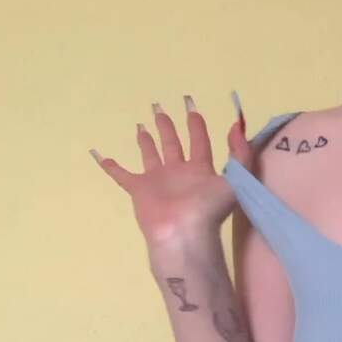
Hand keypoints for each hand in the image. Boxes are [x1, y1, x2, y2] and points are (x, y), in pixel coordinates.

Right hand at [90, 94, 255, 265]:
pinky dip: (111, 167)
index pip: (199, 141)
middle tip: (159, 108)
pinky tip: (101, 155)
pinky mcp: (139, 190)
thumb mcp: (236, 178)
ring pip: (150, 155)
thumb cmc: (210, 208)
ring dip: (146, 140)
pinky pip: (122, 176)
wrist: (185, 234)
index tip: (190, 107)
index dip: (196, 124)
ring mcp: (158, 181)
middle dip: (167, 125)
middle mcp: (178, 172)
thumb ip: (241, 152)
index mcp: (200, 169)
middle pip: (172, 143)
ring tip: (141, 124)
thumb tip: (237, 125)